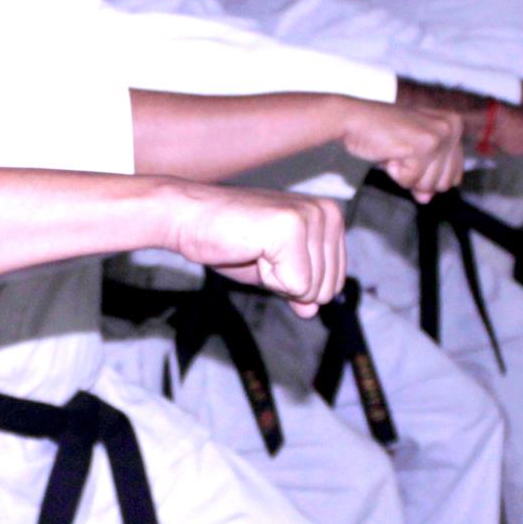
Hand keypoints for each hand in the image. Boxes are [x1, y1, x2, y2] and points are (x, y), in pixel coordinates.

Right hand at [165, 182, 344, 314]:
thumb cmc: (227, 238)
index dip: (297, 284)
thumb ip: (300, 286)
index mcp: (330, 217)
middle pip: (327, 289)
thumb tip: (314, 311)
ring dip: (275, 279)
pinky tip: (251, 251)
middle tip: (259, 254)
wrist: (188, 219)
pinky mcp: (291, 228)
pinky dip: (267, 279)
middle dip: (287, 283)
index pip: (335, 283)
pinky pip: (296, 285)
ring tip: (254, 249)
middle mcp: (327, 212)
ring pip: (312, 289)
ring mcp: (310, 217)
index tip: (269, 257)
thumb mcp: (272, 268)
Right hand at [338, 97, 463, 200]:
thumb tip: (427, 198)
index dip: (428, 176)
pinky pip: (411, 181)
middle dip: (418, 178)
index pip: (454, 175)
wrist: (353, 118)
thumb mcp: (411, 154)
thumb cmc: (380, 132)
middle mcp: (451, 127)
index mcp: (454, 124)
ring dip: (405, 175)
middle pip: (443, 184)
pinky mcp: (422, 146)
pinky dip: (395, 174)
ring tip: (395, 152)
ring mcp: (438, 136)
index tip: (412, 158)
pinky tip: (390, 153)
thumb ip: (426, 175)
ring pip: (428, 185)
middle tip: (402, 155)